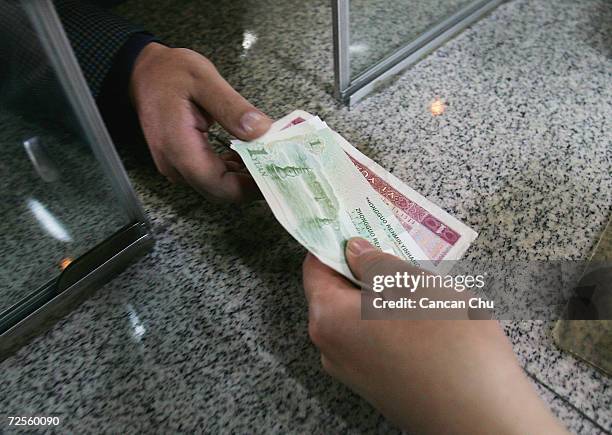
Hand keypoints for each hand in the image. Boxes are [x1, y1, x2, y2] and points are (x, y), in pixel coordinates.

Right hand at [129, 43, 271, 201]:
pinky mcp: (181, 163)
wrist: (143, 72)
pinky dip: (231, 171)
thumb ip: (232, 107)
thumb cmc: (170, 72)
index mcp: (179, 146)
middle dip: (250, 184)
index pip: (218, 185)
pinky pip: (210, 176)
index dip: (249, 187)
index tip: (276, 175)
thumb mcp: (204, 80)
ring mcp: (176, 166)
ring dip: (243, 178)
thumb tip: (260, 131)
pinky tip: (247, 157)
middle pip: (219, 191)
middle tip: (279, 168)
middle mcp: (175, 164)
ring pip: (216, 186)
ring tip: (268, 160)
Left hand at [302, 238, 566, 433]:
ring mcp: (354, 374)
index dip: (335, 242)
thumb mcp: (413, 284)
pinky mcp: (379, 388)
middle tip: (397, 249)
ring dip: (382, 296)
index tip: (357, 224)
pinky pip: (375, 343)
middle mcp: (331, 350)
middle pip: (337, 294)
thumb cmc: (447, 340)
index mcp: (328, 319)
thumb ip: (375, 262)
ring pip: (360, 319)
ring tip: (419, 281)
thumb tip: (352, 250)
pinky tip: (426, 318)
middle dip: (364, 269)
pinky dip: (391, 324)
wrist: (483, 418)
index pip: (316, 267)